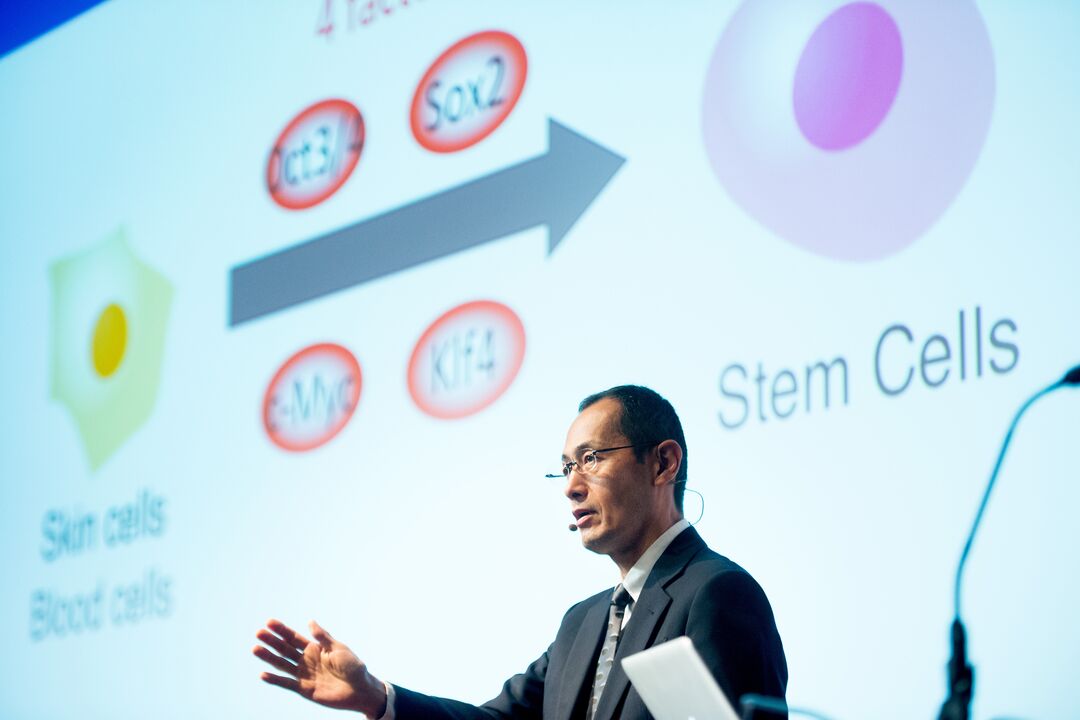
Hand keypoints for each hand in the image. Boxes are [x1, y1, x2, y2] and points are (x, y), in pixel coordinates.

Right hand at [254, 618, 386, 716]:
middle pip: (285, 649)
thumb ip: (322, 637)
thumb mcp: (338, 648)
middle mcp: (306, 660)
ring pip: (282, 664)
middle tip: (258, 633)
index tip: (269, 621)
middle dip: (272, 641)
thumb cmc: (353, 666)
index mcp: (315, 648)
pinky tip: (263, 674)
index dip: (282, 630)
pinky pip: (287, 684)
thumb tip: (309, 621)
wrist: (361, 689)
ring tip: (255, 649)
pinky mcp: (304, 689)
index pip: (294, 637)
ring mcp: (304, 675)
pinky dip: (275, 680)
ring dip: (268, 657)